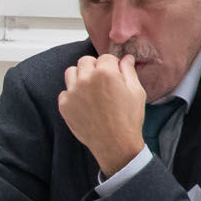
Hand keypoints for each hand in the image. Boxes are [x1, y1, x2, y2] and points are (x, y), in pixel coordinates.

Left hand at [61, 53, 149, 176]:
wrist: (115, 143)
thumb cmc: (129, 118)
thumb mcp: (136, 92)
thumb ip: (128, 71)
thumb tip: (127, 58)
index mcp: (105, 73)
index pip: (105, 57)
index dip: (112, 65)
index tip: (115, 74)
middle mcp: (85, 79)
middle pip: (85, 61)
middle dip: (95, 67)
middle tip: (103, 81)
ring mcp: (72, 92)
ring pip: (71, 72)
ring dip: (81, 77)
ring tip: (92, 90)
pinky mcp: (64, 105)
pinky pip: (65, 91)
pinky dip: (73, 94)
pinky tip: (85, 104)